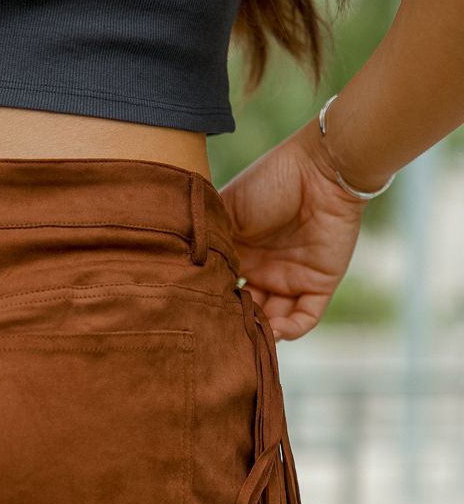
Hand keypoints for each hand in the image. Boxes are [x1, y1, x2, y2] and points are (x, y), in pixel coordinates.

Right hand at [218, 118, 369, 340]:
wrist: (319, 168)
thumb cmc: (270, 182)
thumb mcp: (227, 211)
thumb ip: (208, 242)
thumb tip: (183, 275)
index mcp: (240, 253)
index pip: (222, 289)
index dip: (211, 304)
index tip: (198, 315)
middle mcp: (264, 270)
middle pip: (246, 310)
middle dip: (235, 324)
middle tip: (221, 332)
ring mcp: (291, 278)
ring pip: (274, 321)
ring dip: (261, 332)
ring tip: (246, 334)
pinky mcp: (320, 284)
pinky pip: (305, 318)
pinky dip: (291, 331)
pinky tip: (274, 330)